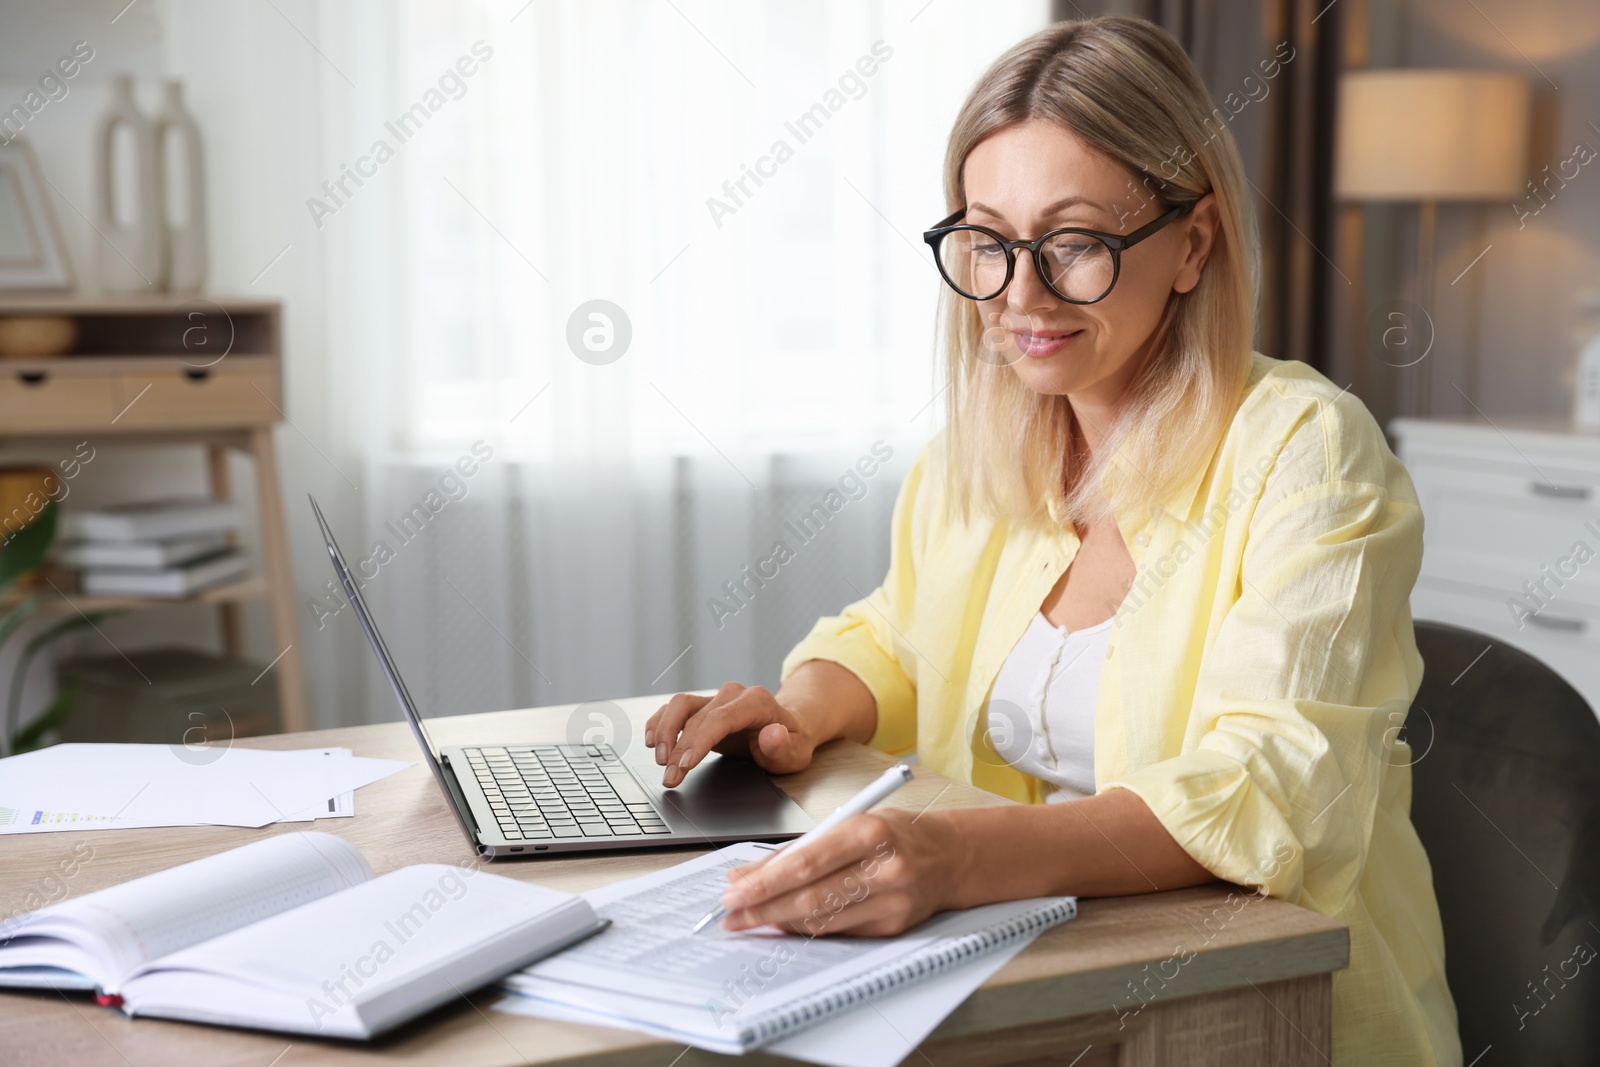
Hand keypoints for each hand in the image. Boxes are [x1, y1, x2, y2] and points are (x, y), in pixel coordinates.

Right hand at [644, 681, 815, 787]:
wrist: (788, 727)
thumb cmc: (790, 742)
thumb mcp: (795, 752)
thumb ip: (783, 745)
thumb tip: (772, 735)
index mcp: (757, 702)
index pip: (722, 718)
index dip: (700, 740)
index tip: (685, 763)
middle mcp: (733, 695)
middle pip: (698, 718)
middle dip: (679, 750)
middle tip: (670, 778)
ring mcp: (716, 698)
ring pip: (680, 705)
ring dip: (664, 731)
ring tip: (658, 759)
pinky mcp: (703, 706)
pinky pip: (675, 708)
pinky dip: (660, 721)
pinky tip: (651, 740)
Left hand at [719, 809, 957, 936]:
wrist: (950, 856)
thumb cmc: (893, 834)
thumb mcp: (848, 823)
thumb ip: (798, 849)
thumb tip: (746, 875)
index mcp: (870, 831)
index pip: (806, 863)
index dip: (764, 883)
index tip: (733, 892)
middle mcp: (885, 868)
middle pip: (810, 898)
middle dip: (762, 909)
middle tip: (730, 915)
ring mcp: (893, 902)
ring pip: (822, 921)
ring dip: (779, 923)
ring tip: (749, 920)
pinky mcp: (894, 927)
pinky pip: (838, 932)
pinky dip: (806, 929)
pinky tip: (784, 924)